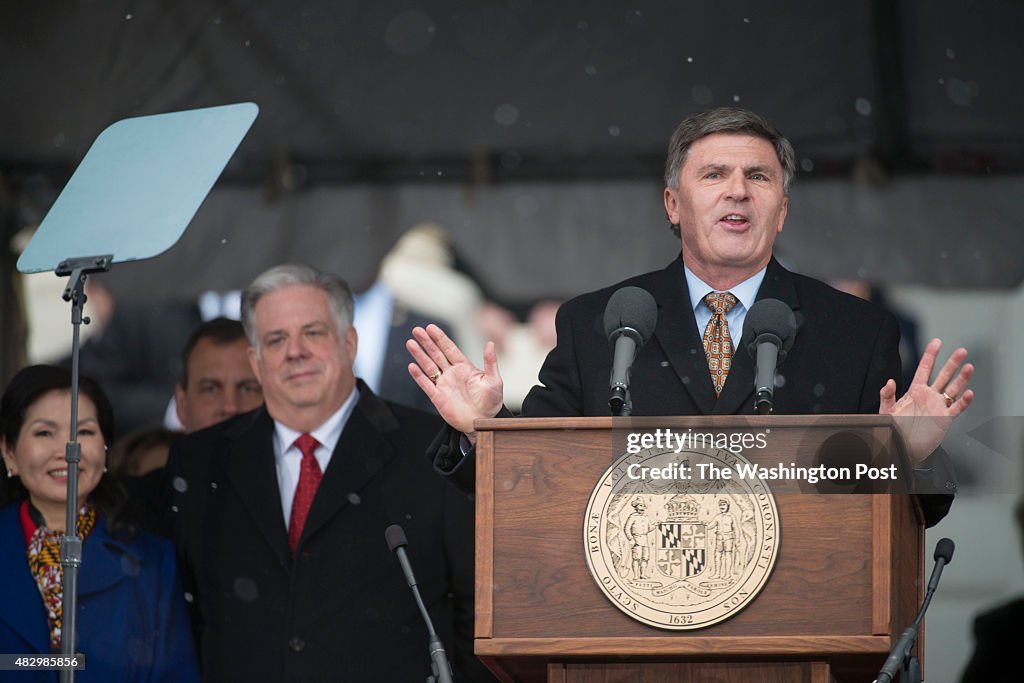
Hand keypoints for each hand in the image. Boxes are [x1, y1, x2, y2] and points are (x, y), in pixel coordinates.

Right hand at [407, 324, 503, 439]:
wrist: (483, 423)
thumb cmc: (491, 402)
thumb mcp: (494, 380)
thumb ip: (490, 362)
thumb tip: (490, 343)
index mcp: (464, 367)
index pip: (449, 349)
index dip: (440, 338)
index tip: (431, 327)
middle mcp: (452, 374)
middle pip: (436, 354)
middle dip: (426, 342)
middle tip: (416, 330)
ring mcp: (444, 385)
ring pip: (428, 367)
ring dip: (419, 355)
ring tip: (410, 343)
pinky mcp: (438, 397)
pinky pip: (426, 385)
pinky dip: (418, 376)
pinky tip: (412, 366)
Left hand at [879, 338, 973, 465]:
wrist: (902, 447)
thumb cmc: (894, 428)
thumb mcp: (886, 410)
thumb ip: (887, 395)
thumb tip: (889, 381)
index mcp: (915, 391)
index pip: (925, 369)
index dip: (931, 355)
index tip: (937, 342)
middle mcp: (929, 396)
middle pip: (944, 375)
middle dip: (952, 363)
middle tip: (961, 351)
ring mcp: (938, 406)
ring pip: (953, 389)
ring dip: (962, 379)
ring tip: (969, 367)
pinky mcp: (944, 418)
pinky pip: (956, 408)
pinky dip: (963, 401)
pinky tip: (968, 393)